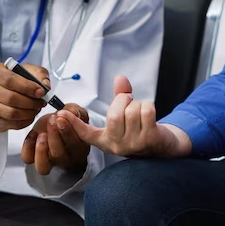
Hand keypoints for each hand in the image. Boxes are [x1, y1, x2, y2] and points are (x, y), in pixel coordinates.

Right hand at [0, 63, 48, 131]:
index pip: (10, 79)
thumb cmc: (14, 82)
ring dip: (29, 112)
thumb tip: (45, 85)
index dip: (28, 87)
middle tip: (41, 102)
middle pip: (11, 98)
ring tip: (36, 109)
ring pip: (12, 113)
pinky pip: (13, 124)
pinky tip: (30, 115)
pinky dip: (26, 121)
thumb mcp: (27, 71)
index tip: (41, 92)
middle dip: (31, 102)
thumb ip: (39, 74)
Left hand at [21, 104, 89, 174]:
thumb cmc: (66, 121)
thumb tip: (73, 112)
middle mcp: (64, 160)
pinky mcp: (34, 157)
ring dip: (40, 149)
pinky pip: (28, 159)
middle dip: (54, 136)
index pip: (75, 146)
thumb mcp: (75, 112)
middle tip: (52, 120)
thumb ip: (76, 111)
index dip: (68, 131)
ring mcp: (48, 161)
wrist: (55, 123)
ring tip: (42, 134)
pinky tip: (33, 133)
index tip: (62, 117)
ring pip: (42, 167)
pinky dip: (27, 147)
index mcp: (79, 150)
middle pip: (59, 155)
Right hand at [57, 76, 191, 157]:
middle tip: (129, 101)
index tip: (60, 115)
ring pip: (131, 111)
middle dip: (123, 100)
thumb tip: (120, 78)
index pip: (86, 134)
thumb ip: (121, 96)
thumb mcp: (126, 116)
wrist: (163, 147)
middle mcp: (117, 146)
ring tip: (141, 111)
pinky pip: (146, 111)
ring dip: (138, 103)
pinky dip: (149, 106)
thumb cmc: (141, 130)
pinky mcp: (150, 140)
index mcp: (106, 141)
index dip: (73, 124)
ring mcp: (133, 145)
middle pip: (114, 114)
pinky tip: (151, 115)